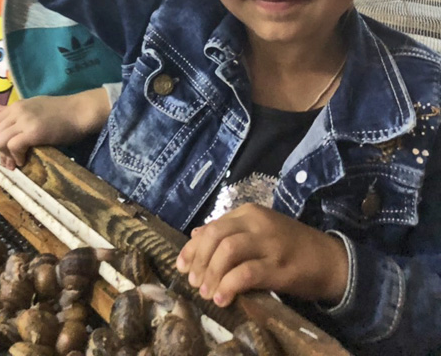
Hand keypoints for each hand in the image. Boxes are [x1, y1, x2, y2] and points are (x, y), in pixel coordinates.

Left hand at [0, 87, 110, 169]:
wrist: (80, 111)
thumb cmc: (62, 111)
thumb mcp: (35, 105)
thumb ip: (16, 110)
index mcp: (17, 106)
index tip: (6, 149)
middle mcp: (17, 111)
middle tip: (11, 160)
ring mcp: (25, 121)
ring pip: (0, 141)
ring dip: (6, 155)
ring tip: (17, 162)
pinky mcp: (34, 132)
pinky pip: (13, 146)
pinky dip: (16, 157)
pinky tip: (24, 161)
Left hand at [176, 204, 347, 305]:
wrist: (331, 260)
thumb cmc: (291, 246)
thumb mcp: (258, 231)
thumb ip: (229, 231)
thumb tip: (196, 234)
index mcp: (249, 213)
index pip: (211, 226)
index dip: (193, 247)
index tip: (182, 266)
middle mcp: (257, 223)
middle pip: (215, 236)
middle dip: (199, 260)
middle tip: (193, 281)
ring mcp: (270, 244)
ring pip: (227, 251)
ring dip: (211, 274)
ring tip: (206, 292)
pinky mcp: (280, 268)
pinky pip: (246, 273)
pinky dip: (229, 285)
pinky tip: (222, 298)